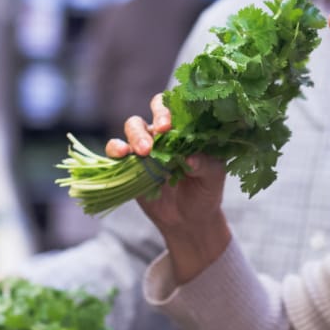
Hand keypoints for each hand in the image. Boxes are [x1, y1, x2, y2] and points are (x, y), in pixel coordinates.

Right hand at [106, 95, 229, 279]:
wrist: (188, 220)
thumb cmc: (205, 192)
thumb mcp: (213, 178)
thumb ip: (206, 165)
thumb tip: (190, 158)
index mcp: (185, 131)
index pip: (177, 108)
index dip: (171, 110)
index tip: (170, 125)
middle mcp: (163, 134)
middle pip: (152, 112)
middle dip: (154, 119)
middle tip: (160, 133)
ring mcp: (145, 148)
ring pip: (133, 127)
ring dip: (135, 135)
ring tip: (143, 151)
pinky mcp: (130, 165)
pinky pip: (116, 150)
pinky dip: (116, 149)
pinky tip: (121, 155)